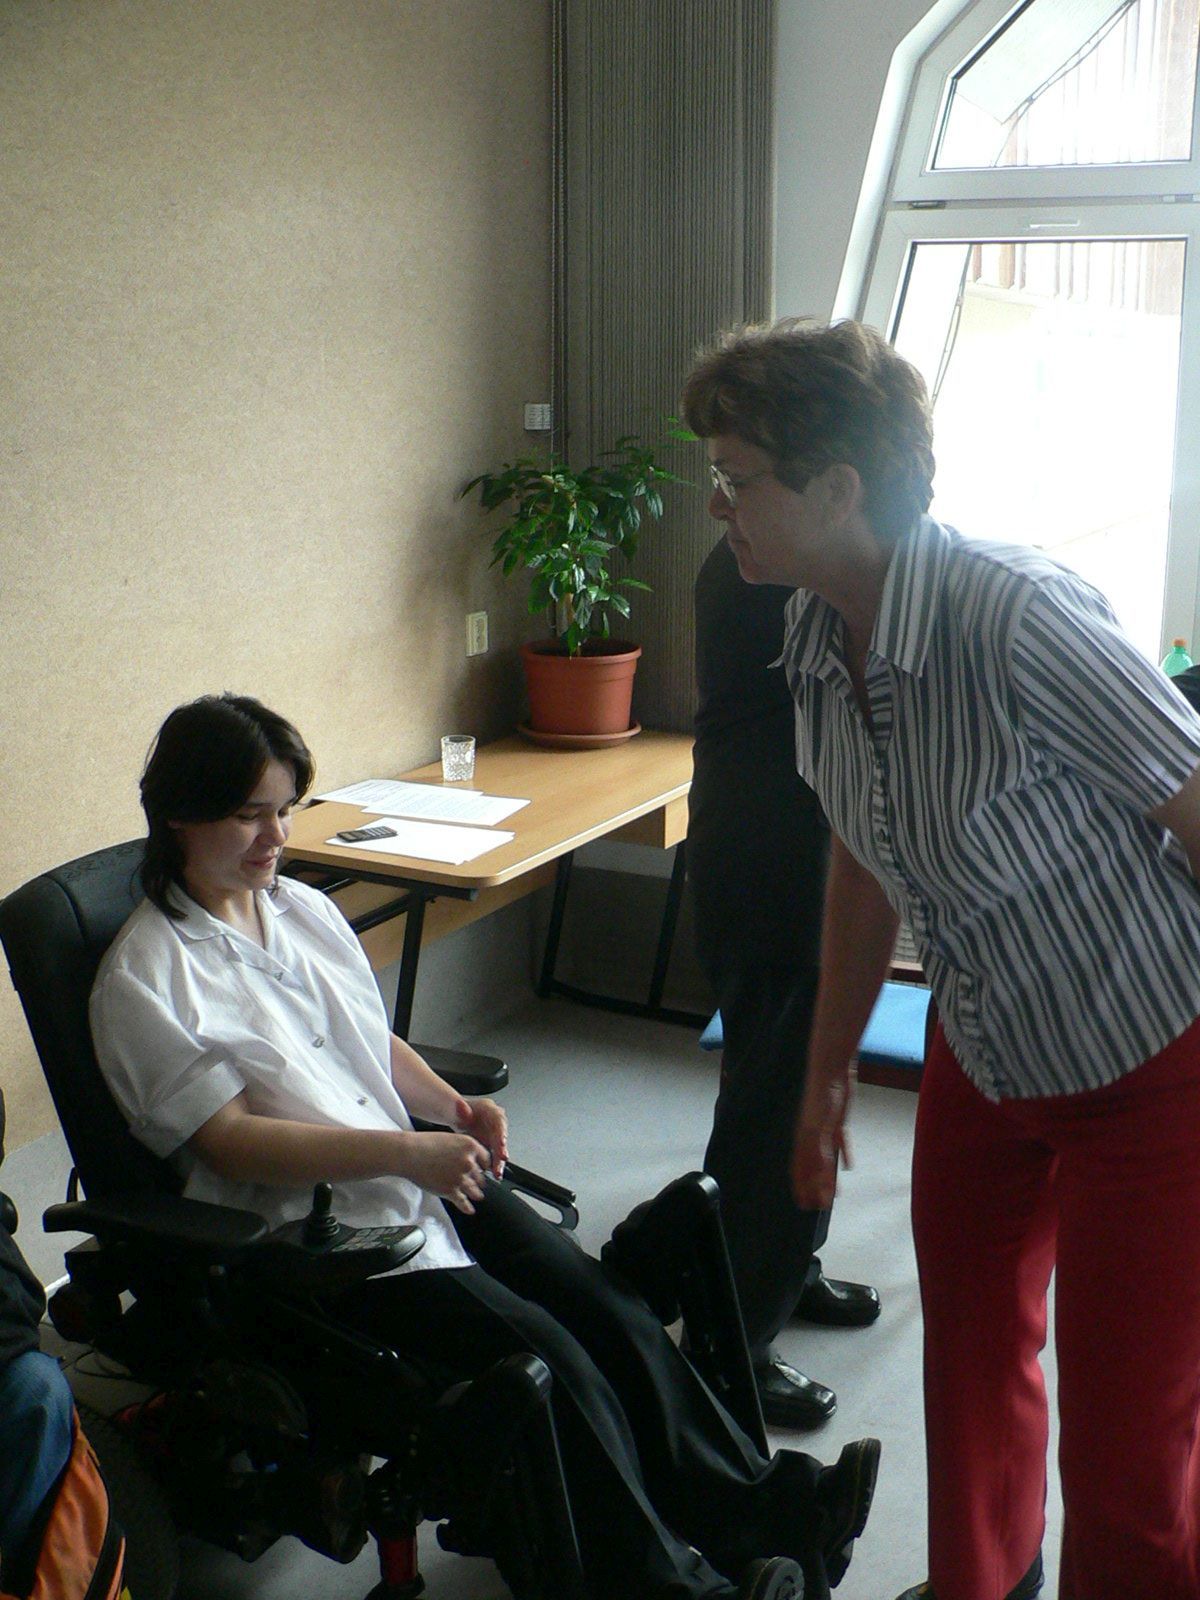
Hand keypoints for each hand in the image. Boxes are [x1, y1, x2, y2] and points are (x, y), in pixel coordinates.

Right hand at [402, 1130, 490, 1213]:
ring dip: (477, 1194)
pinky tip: (470, 1210)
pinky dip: (467, 1208)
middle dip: (480, 1181)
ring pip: (475, 1191)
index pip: (486, 1160)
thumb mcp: (451, 1139)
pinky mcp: (450, 1191)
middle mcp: (469, 1163)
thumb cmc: (426, 1144)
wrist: (410, 1153)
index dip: (485, 1166)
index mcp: (470, 1146)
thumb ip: (464, 1149)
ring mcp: (460, 1178)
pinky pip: (464, 1203)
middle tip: (480, 1184)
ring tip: (478, 1196)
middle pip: (482, 1176)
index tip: (484, 1170)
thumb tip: (470, 1157)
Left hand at [452, 1096, 507, 1177]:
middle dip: (502, 1150)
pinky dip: (494, 1164)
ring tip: (498, 1172)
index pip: (499, 1120)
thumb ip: (460, 1107)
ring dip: (499, 1161)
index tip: (501, 1142)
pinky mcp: (491, 1144)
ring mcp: (494, 1134)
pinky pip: (495, 1155)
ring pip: (500, 1148)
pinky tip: (494, 1173)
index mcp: (491, 1110)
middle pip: (502, 1137)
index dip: (501, 1132)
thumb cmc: (457, 1110)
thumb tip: (460, 1105)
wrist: (455, 1116)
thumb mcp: (457, 1107)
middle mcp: (496, 1122)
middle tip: (502, 1159)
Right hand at [790, 1070, 853, 1209]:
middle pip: (812, 1167)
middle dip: (815, 1187)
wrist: (831, 1070)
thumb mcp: (820, 1128)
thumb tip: (820, 1176)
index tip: (805, 1205)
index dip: (802, 1187)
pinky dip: (842, 1155)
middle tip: (820, 1206)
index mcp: (804, 1140)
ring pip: (826, 1159)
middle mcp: (812, 1137)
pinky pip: (839, 1143)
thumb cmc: (822, 1098)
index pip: (800, 1169)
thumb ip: (820, 1152)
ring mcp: (824, 1129)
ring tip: (834, 1194)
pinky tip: (847, 1165)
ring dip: (829, 1176)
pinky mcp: (837, 1121)